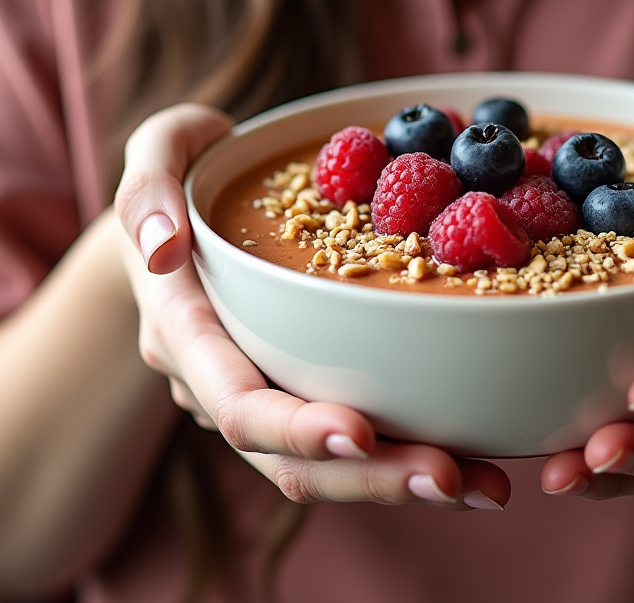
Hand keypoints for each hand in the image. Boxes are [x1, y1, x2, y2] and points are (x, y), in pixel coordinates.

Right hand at [114, 103, 508, 510]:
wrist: (179, 217)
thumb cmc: (182, 173)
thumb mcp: (160, 148)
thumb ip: (149, 188)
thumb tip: (162, 248)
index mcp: (184, 329)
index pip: (234, 400)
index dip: (293, 425)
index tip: (360, 431)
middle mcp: (215, 382)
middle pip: (286, 458)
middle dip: (371, 477)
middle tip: (454, 477)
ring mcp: (254, 395)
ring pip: (322, 468)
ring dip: (399, 482)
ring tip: (484, 486)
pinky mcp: (293, 392)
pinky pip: (341, 443)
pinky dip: (401, 458)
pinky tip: (470, 460)